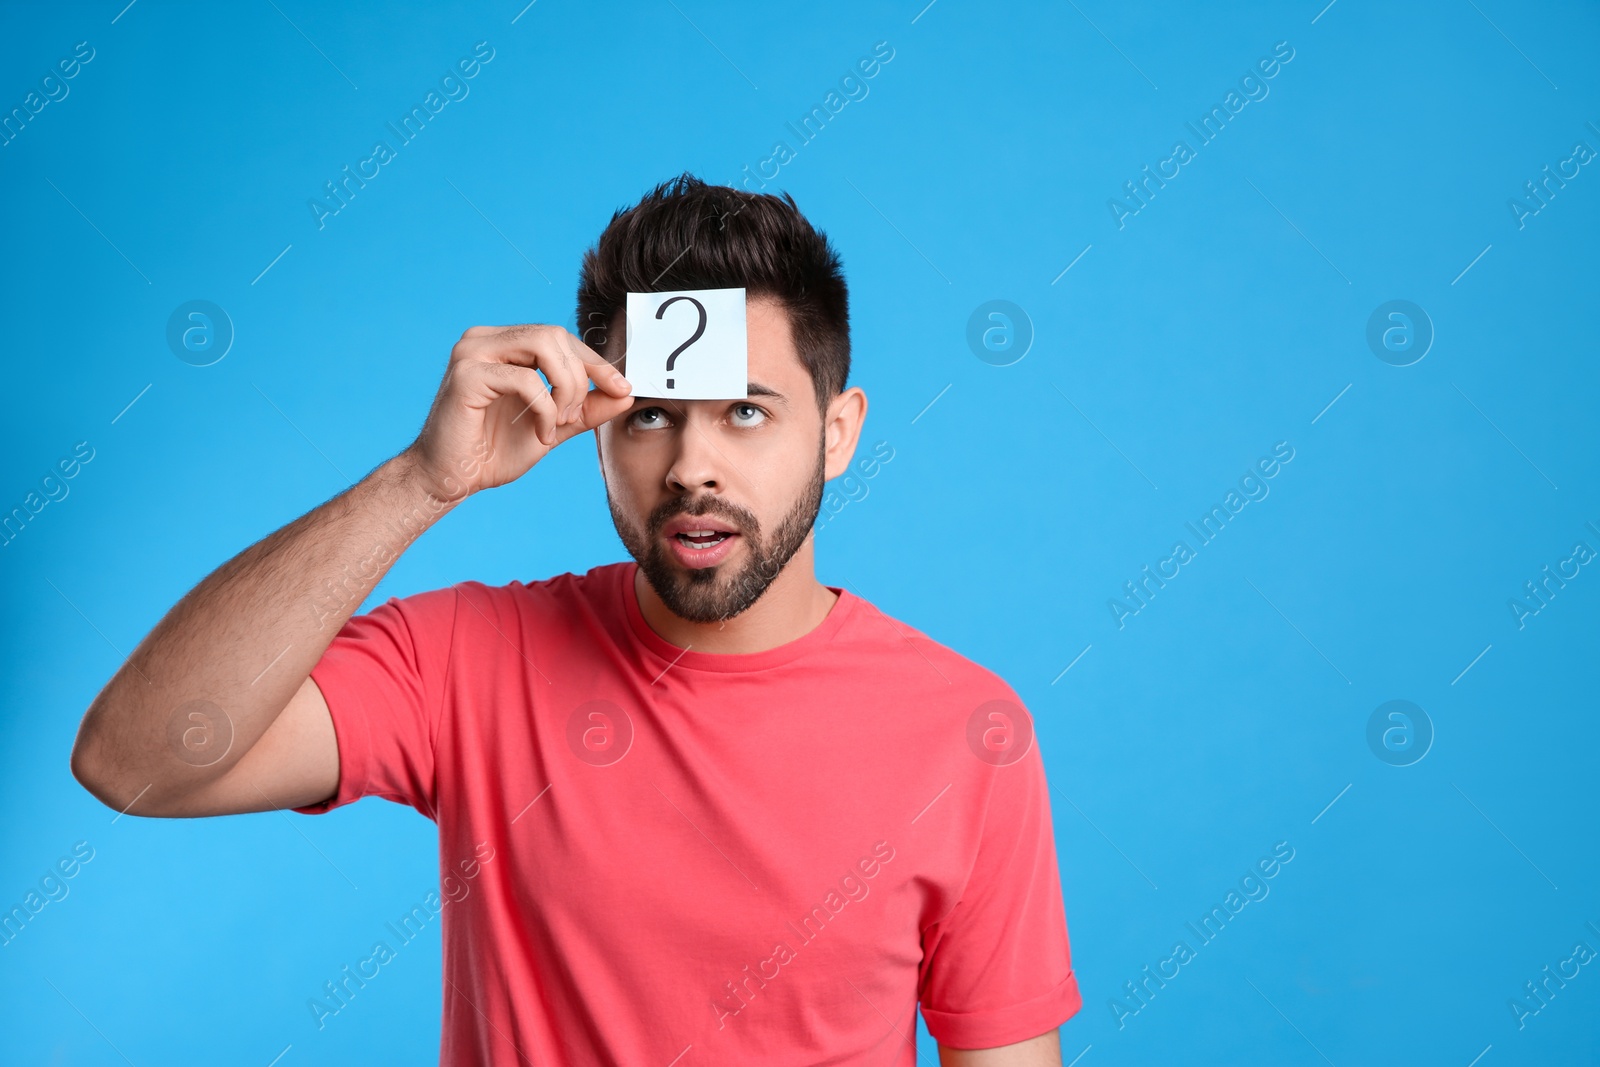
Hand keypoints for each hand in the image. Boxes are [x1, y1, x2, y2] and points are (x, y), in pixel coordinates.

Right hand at [402, 323, 632, 500]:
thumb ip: (586, 408)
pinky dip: (545, 409)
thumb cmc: (493, 451)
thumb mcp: (553, 426)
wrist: (451, 479)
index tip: (622, 388)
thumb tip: (627, 393)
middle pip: (555, 335)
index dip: (595, 362)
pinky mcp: (466, 374)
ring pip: (542, 346)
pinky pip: (525, 379)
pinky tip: (541, 435)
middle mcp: (485, 339)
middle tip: (574, 416)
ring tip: (559, 422)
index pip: (560, 338)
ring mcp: (472, 352)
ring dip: (565, 388)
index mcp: (503, 345)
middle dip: (579, 377)